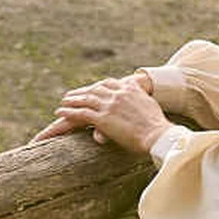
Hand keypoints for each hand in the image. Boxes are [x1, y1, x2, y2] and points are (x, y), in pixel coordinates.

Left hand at [36, 72, 173, 157]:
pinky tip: (60, 112)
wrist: (158, 134)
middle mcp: (117, 94)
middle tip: (72, 95)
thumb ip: (141, 99)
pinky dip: (69, 112)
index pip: (108, 84)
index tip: (91, 88)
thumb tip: (142, 101)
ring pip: (85, 100)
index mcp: (129, 89)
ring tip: (63, 102)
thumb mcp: (150, 105)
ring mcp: (109, 106)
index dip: (97, 87)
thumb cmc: (158, 125)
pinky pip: (81, 113)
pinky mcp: (103, 119)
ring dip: (72, 100)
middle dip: (82, 92)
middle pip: (94, 90)